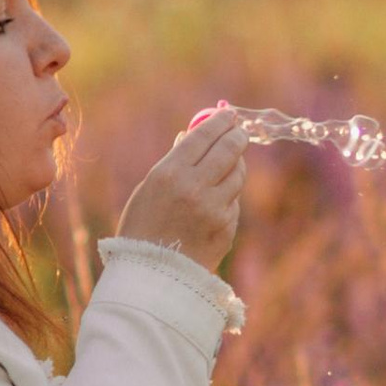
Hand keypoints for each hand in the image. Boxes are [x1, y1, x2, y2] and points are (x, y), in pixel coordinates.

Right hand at [115, 110, 246, 272]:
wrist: (154, 271)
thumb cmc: (144, 225)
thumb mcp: (150, 187)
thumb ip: (174, 162)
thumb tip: (190, 136)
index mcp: (170, 173)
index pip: (204, 137)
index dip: (220, 122)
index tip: (229, 113)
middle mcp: (196, 189)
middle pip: (229, 151)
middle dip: (238, 137)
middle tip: (241, 131)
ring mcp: (215, 210)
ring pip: (237, 176)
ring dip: (236, 165)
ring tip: (229, 162)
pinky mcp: (227, 228)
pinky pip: (234, 202)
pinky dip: (228, 195)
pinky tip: (216, 199)